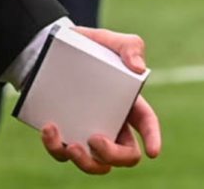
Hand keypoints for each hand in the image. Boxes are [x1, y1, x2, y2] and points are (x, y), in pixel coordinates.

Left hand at [39, 29, 160, 173]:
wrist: (50, 47)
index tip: (153, 151)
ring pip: (96, 164)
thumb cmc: (87, 46)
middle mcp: (112, 125)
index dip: (153, 139)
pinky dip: (56, 148)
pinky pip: (62, 153)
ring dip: (87, 163)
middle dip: (114, 156)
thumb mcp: (108, 40)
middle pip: (125, 155)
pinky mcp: (64, 134)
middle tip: (95, 139)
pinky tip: (50, 130)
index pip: (147, 124)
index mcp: (128, 104)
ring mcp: (88, 132)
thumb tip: (138, 68)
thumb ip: (129, 45)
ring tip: (73, 147)